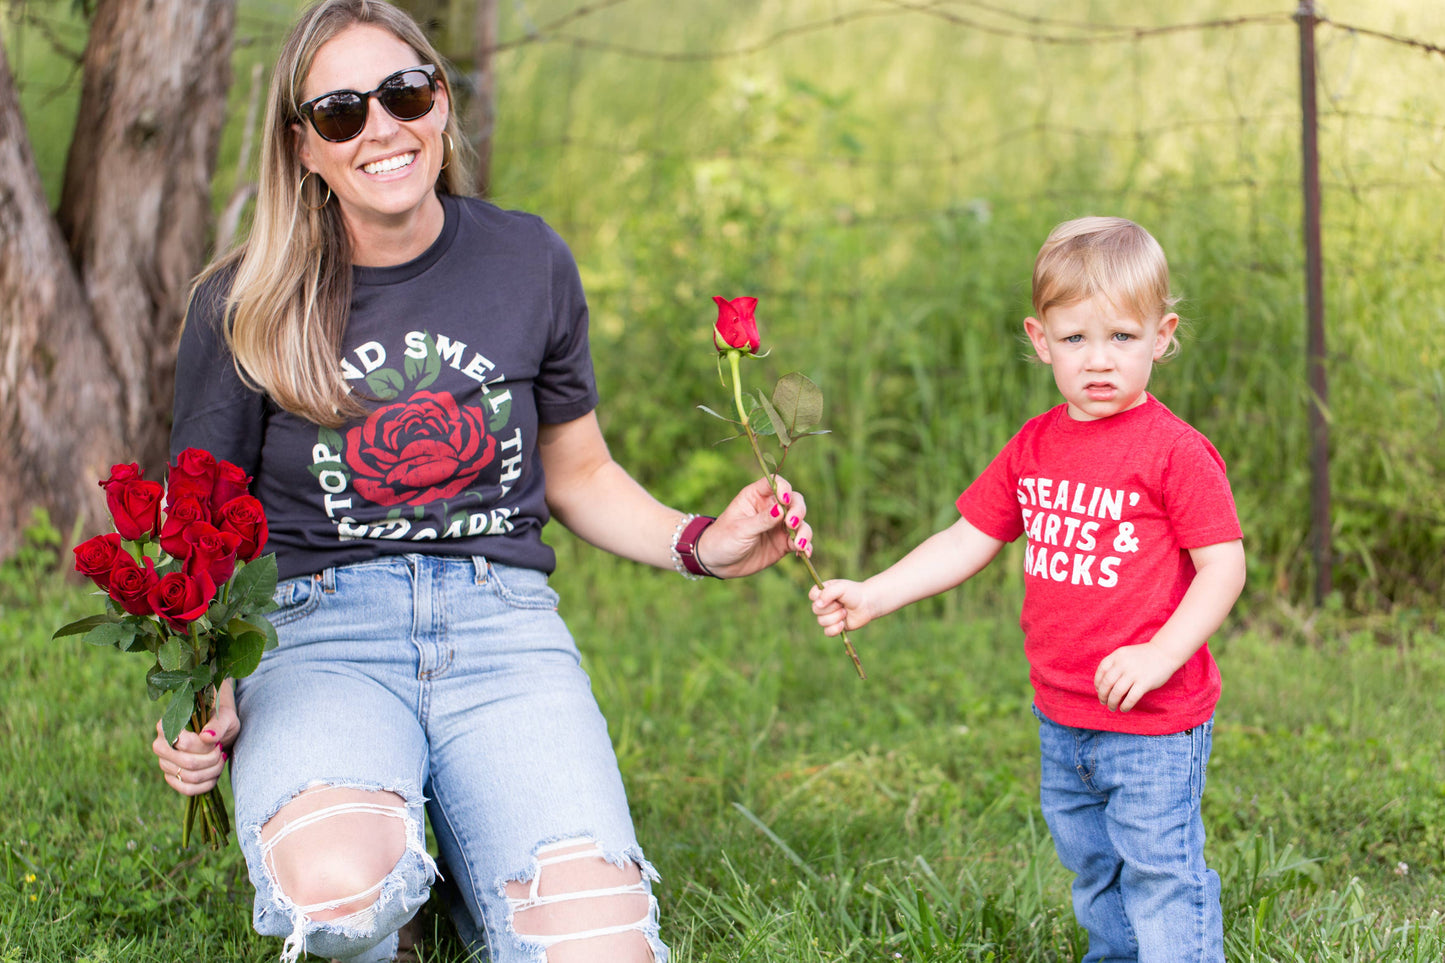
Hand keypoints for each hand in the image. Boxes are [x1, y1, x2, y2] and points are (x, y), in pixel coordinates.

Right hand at [152, 679, 237, 795]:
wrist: (219, 732)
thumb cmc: (220, 721)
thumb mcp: (225, 717)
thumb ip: (217, 725)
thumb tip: (206, 737)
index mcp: (167, 725)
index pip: (186, 744)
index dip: (206, 748)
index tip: (218, 743)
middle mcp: (160, 745)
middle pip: (188, 763)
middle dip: (212, 760)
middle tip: (222, 752)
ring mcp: (163, 763)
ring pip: (189, 777)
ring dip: (212, 772)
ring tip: (220, 760)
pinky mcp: (170, 777)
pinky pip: (187, 789)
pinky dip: (206, 785)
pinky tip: (215, 774)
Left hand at [696, 475, 812, 578]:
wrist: (716, 563)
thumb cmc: (723, 539)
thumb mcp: (740, 529)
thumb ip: (762, 520)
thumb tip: (781, 509)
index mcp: (756, 496)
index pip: (776, 483)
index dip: (784, 488)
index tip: (784, 500)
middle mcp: (771, 508)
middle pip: (794, 501)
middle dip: (798, 511)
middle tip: (791, 524)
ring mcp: (778, 526)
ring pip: (801, 522)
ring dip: (804, 531)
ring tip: (799, 544)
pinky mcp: (783, 543)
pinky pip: (800, 542)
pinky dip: (805, 546)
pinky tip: (804, 553)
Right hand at [809, 579, 872, 636]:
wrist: (867, 604)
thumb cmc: (854, 593)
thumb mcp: (841, 588)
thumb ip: (828, 593)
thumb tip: (817, 605)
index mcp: (822, 592)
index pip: (812, 596)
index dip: (820, 598)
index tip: (833, 596)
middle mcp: (823, 604)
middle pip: (816, 610)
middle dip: (831, 608)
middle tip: (842, 604)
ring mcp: (827, 616)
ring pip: (822, 622)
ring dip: (836, 617)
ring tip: (845, 612)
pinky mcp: (834, 627)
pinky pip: (827, 632)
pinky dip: (835, 629)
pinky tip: (843, 624)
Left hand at [1094, 643, 1179, 712]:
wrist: (1164, 652)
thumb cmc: (1143, 656)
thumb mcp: (1126, 655)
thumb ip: (1115, 665)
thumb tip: (1103, 684)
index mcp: (1117, 655)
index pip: (1101, 671)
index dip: (1097, 682)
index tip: (1098, 690)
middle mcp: (1123, 664)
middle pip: (1106, 683)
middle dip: (1102, 695)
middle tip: (1103, 702)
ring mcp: (1134, 673)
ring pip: (1117, 692)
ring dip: (1112, 702)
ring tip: (1112, 707)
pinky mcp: (1145, 682)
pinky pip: (1131, 698)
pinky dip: (1125, 705)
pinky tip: (1124, 709)